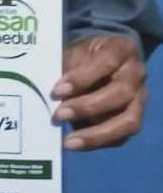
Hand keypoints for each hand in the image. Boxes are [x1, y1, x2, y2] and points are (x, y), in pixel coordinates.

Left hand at [52, 34, 147, 150]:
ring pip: (129, 120)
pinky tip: (78, 143)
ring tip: (70, 141)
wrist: (100, 58)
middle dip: (87, 107)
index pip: (106, 62)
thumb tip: (53, 96)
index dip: (82, 78)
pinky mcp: (135, 117)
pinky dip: (100, 141)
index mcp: (121, 49)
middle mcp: (136, 74)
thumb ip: (67, 69)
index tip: (57, 90)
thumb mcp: (74, 52)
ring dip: (97, 133)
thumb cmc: (84, 55)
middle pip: (120, 94)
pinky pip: (123, 135)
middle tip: (59, 115)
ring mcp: (140, 98)